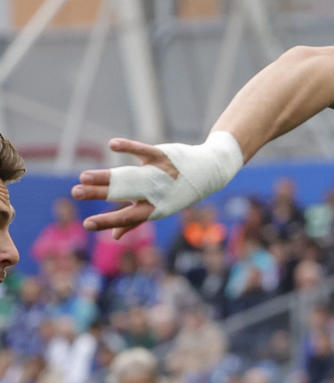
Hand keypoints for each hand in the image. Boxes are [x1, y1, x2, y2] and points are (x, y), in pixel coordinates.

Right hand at [74, 133, 242, 237]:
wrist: (208, 173)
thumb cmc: (178, 193)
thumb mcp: (158, 207)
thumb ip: (135, 221)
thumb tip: (115, 236)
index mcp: (154, 208)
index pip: (128, 217)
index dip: (108, 222)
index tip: (87, 224)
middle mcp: (157, 193)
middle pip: (125, 195)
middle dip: (100, 195)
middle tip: (76, 193)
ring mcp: (160, 175)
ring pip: (131, 176)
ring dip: (106, 177)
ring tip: (83, 177)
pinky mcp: (163, 157)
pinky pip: (144, 152)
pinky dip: (129, 148)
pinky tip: (112, 145)